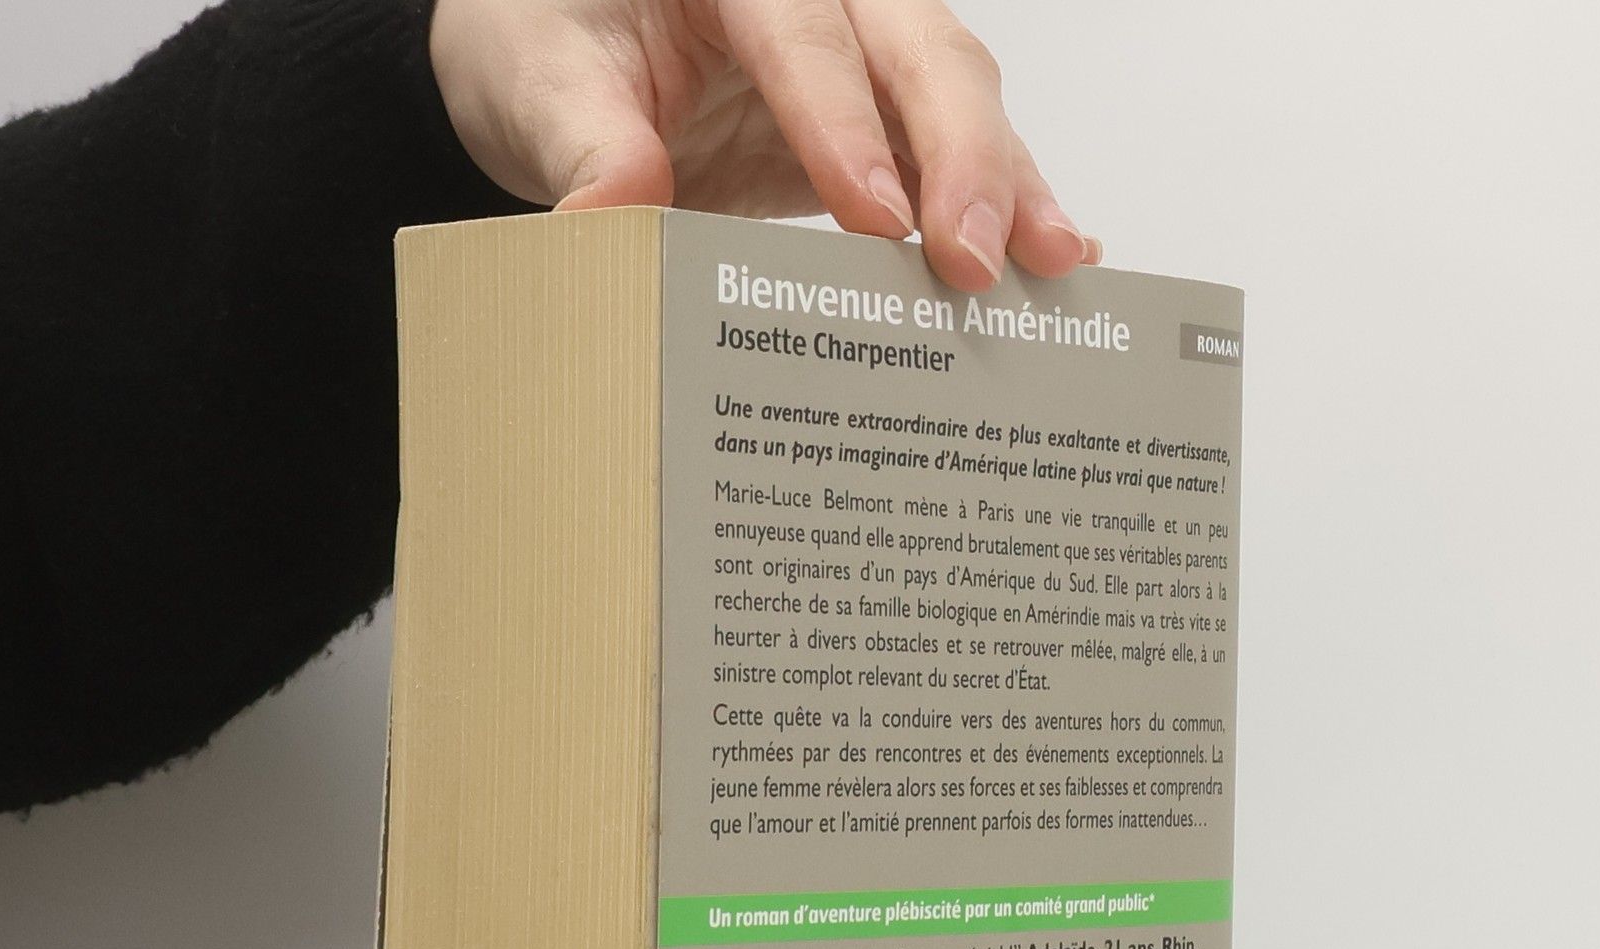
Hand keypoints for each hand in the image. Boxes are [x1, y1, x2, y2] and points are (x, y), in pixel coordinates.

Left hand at [429, 0, 1098, 291]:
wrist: (556, 54)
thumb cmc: (547, 41)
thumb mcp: (540, 85)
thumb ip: (586, 145)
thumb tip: (611, 216)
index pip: (805, 36)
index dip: (845, 127)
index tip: (876, 218)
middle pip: (916, 50)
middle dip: (963, 155)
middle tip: (979, 255)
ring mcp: (859, 46)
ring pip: (955, 95)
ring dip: (1008, 182)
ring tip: (1053, 262)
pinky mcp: (876, 112)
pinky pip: (952, 147)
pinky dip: (1004, 199)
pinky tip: (1058, 252)